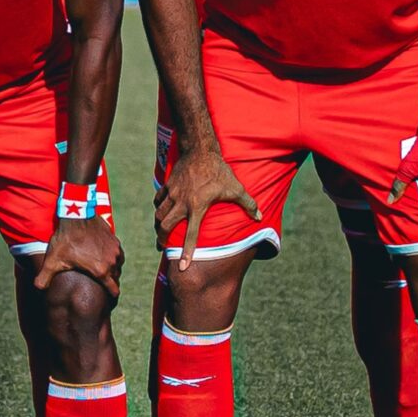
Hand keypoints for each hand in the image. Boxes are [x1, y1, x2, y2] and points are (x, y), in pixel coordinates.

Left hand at [31, 214, 122, 296]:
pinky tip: (103, 256)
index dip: (110, 295)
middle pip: (115, 278)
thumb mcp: (53, 260)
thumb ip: (44, 277)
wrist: (76, 214)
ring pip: (117, 266)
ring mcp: (115, 250)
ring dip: (112, 269)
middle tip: (99, 283)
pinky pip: (118, 254)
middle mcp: (112, 262)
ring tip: (101, 269)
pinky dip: (113, 257)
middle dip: (109, 282)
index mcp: (100, 271)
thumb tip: (37, 289)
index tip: (106, 297)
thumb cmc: (65, 239)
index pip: (114, 290)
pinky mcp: (114, 240)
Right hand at [154, 143, 258, 269]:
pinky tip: (162, 210)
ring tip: (161, 231)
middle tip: (163, 245)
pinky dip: (158, 206)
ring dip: (159, 224)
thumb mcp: (235, 187)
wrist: (200, 149)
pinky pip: (158, 199)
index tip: (182, 266)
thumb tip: (260, 217)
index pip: (191, 235)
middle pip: (165, 226)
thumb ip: (248, 203)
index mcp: (198, 207)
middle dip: (162, 238)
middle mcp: (182, 203)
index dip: (186, 252)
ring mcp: (173, 193)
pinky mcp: (168, 185)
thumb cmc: (219, 170)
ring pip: (159, 214)